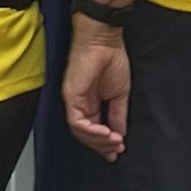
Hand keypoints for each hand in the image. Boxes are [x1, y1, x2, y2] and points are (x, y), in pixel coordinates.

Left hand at [61, 20, 129, 158]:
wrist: (105, 40)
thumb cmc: (112, 59)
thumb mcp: (120, 94)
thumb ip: (118, 115)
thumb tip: (120, 134)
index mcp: (91, 103)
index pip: (94, 130)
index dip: (105, 143)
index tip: (118, 151)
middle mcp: (80, 104)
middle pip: (86, 135)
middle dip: (102, 146)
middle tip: (117, 150)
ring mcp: (73, 101)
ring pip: (81, 132)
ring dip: (99, 141)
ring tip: (115, 141)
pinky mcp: (70, 97)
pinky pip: (77, 122)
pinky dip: (92, 131)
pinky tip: (107, 133)